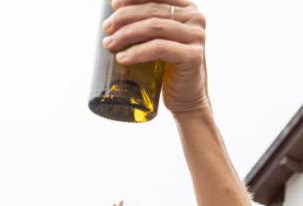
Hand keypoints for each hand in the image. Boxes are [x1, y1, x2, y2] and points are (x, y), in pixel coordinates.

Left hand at [103, 1, 208, 116]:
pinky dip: (137, 52)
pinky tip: (122, 58)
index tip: (114, 6)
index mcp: (187, 8)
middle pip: (153, 10)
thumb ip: (147, 23)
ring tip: (109, 44)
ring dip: (127, 34)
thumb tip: (114, 13)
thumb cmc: (167, 68)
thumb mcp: (158, 40)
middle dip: (125, 17)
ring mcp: (196, 36)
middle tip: (106, 29)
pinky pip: (159, 48)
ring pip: (155, 27)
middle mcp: (195, 18)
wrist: (185, 98)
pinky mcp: (193, 56)